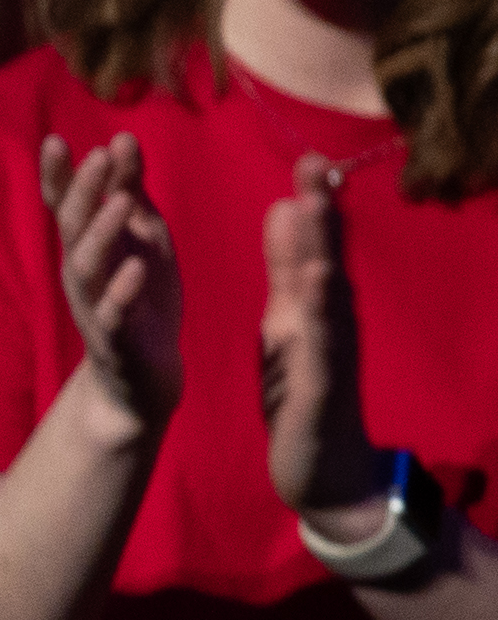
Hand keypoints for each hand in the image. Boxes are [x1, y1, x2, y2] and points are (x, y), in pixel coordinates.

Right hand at [38, 132, 182, 432]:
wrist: (146, 372)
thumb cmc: (142, 296)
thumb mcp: (142, 236)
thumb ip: (130, 191)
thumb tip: (122, 138)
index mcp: (87, 245)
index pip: (64, 204)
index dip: (57, 175)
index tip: (54, 140)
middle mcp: (81, 271)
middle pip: (73, 226)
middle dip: (84, 191)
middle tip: (98, 156)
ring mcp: (94, 304)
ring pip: (88, 265)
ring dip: (102, 232)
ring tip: (121, 202)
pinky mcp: (116, 337)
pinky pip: (114, 312)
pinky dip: (122, 290)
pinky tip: (136, 267)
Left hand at [264, 153, 388, 519]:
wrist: (321, 464)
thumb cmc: (301, 385)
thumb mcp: (288, 317)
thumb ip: (288, 266)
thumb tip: (287, 206)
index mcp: (315, 300)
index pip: (314, 243)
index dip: (311, 200)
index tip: (305, 155)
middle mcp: (331, 317)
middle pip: (327, 257)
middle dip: (320, 211)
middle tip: (313, 163)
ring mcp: (331, 349)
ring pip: (329, 293)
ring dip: (323, 250)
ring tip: (314, 206)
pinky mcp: (323, 384)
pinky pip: (321, 343)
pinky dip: (319, 311)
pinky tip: (318, 282)